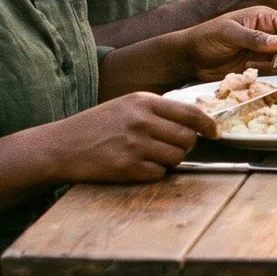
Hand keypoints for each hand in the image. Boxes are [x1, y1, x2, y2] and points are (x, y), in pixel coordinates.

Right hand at [44, 92, 215, 182]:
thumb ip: (156, 110)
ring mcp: (135, 145)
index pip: (191, 112)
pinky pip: (158, 174)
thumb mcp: (126, 106)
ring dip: (170, 161)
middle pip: (187, 138)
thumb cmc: (96, 126)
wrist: (61, 146)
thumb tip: (192, 122)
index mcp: (144, 101)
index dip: (208, 125)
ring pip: (176, 158)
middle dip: (186, 146)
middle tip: (172, 147)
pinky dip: (154, 173)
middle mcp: (142, 121)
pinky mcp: (127, 167)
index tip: (215, 132)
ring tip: (150, 156)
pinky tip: (138, 166)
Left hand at [183, 6, 276, 80]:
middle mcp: (270, 33)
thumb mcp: (228, 33)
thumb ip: (254, 37)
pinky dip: (274, 77)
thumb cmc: (206, 37)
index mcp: (265, 17)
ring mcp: (267, 51)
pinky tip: (255, 73)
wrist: (190, 57)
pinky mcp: (261, 67)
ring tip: (260, 69)